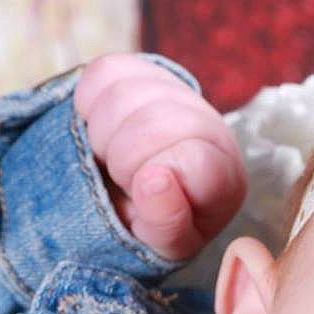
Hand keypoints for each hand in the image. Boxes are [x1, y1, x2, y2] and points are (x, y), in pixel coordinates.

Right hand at [73, 53, 247, 260]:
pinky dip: (89, 106)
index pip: (197, 162)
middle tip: (123, 182)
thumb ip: (166, 225)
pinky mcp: (138, 69)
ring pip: (123, 97)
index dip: (157, 181)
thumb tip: (154, 181)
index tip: (144, 194)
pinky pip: (103, 74)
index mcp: (224, 176)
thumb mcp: (162, 245)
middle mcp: (209, 126)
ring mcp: (175, 92)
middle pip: (153, 125)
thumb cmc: (152, 223)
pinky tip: (103, 130)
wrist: (126, 195)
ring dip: (102, 137)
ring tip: (111, 159)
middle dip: (123, 162)